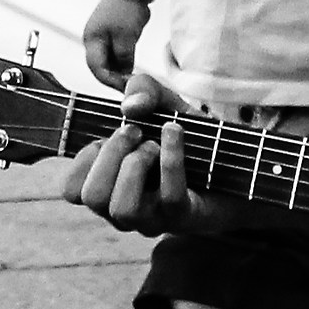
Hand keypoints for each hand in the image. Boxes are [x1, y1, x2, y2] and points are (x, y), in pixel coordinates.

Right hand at [63, 70, 227, 237]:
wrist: (237, 162)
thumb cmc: (188, 137)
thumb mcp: (162, 102)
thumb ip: (141, 90)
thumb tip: (131, 107)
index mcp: (109, 188)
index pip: (71, 191)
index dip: (83, 159)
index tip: (108, 135)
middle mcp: (125, 209)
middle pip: (92, 197)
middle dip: (110, 153)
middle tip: (134, 132)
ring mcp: (154, 219)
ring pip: (122, 208)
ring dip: (136, 165)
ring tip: (154, 145)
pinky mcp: (184, 218)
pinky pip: (169, 196)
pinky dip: (171, 157)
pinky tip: (175, 132)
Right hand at [83, 0, 149, 89]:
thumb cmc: (126, 8)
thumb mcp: (127, 35)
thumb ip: (124, 55)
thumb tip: (124, 72)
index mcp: (92, 40)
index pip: (96, 67)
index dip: (110, 80)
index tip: (124, 87)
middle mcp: (92, 41)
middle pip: (99, 67)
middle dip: (112, 79)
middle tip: (127, 88)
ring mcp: (99, 39)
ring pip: (106, 63)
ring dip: (116, 73)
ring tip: (130, 82)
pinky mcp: (109, 38)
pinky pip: (112, 57)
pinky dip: (120, 65)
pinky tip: (130, 71)